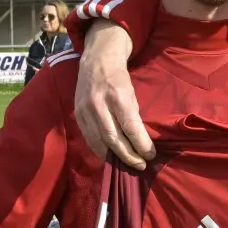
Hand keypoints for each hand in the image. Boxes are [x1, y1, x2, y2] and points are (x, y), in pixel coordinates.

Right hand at [74, 21, 151, 168]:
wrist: (96, 61)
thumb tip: (140, 142)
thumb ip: (133, 116)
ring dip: (113, 157)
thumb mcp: (131, 93)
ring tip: (126, 166)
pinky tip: (110, 157)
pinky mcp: (77, 115)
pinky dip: (100, 150)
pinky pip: (89, 138)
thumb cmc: (119, 79)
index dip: (140, 144)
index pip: (130, 126)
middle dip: (128, 155)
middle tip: (140, 165)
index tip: (150, 155)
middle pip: (113, 138)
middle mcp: (99, 104)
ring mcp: (85, 110)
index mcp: (117, 96)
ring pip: (99, 142)